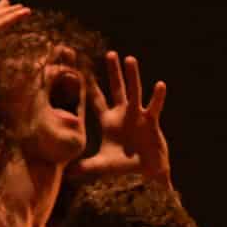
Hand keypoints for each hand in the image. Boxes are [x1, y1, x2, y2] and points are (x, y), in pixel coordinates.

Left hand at [82, 51, 170, 183]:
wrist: (146, 173)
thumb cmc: (124, 167)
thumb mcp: (101, 165)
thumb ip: (84, 166)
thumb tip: (66, 173)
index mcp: (109, 121)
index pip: (96, 100)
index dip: (89, 86)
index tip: (83, 69)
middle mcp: (123, 114)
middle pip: (117, 88)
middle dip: (113, 72)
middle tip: (109, 53)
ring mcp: (138, 116)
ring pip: (134, 91)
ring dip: (132, 76)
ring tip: (129, 59)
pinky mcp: (151, 121)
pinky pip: (154, 106)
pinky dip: (157, 97)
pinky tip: (159, 85)